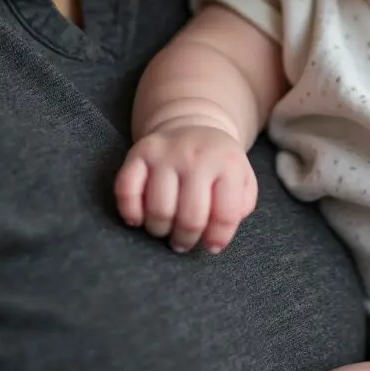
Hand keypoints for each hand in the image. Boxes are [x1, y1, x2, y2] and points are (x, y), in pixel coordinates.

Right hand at [115, 122, 257, 253]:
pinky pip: (126, 191)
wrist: (192, 124)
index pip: (225, 214)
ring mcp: (166, 153)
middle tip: (183, 242)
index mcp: (228, 163)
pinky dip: (130, 212)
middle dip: (186, 239)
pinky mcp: (139, 152)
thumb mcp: (242, 179)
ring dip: (160, 230)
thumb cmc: (217, 163)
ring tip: (166, 228)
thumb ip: (241, 206)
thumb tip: (217, 236)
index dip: (217, 239)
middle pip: (190, 218)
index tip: (211, 246)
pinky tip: (139, 218)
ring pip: (159, 211)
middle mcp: (196, 156)